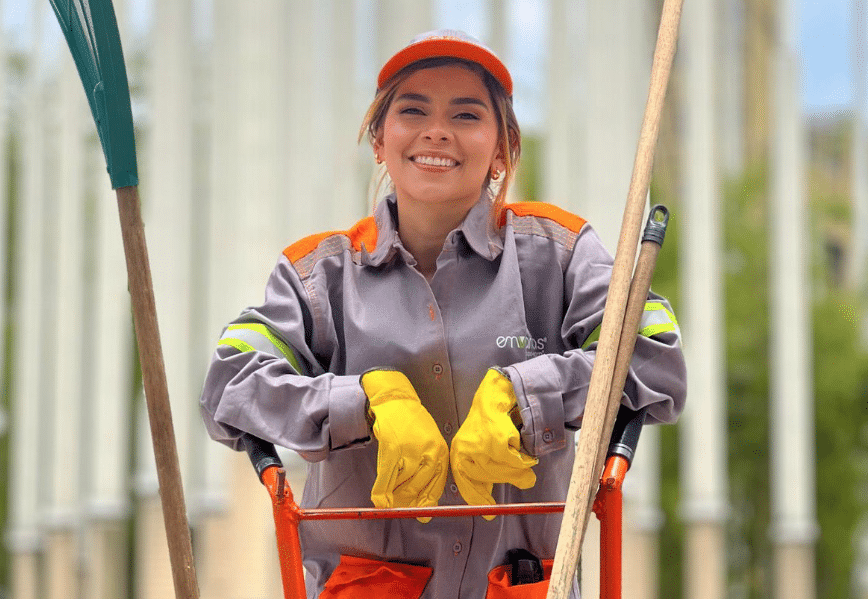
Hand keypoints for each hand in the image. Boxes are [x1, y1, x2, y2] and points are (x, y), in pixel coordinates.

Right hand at [361, 370, 448, 520]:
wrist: (395, 401)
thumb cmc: (411, 426)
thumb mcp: (427, 446)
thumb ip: (427, 473)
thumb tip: (424, 510)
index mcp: (440, 452)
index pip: (436, 486)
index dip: (426, 503)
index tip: (421, 516)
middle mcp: (429, 451)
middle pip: (417, 487)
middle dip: (406, 500)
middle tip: (397, 505)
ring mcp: (411, 449)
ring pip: (401, 483)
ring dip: (392, 494)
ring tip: (387, 496)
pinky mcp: (392, 448)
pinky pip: (386, 477)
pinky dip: (381, 491)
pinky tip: (378, 499)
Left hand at [450, 368, 537, 519]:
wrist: (499, 393)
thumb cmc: (491, 423)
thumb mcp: (483, 451)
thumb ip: (485, 476)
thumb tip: (489, 510)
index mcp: (458, 454)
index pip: (466, 483)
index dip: (479, 499)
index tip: (490, 513)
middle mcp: (464, 450)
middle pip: (489, 477)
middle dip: (508, 476)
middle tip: (522, 475)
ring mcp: (479, 445)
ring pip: (504, 470)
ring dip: (518, 466)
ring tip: (524, 457)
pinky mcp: (495, 440)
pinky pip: (514, 460)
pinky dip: (523, 457)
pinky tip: (522, 447)